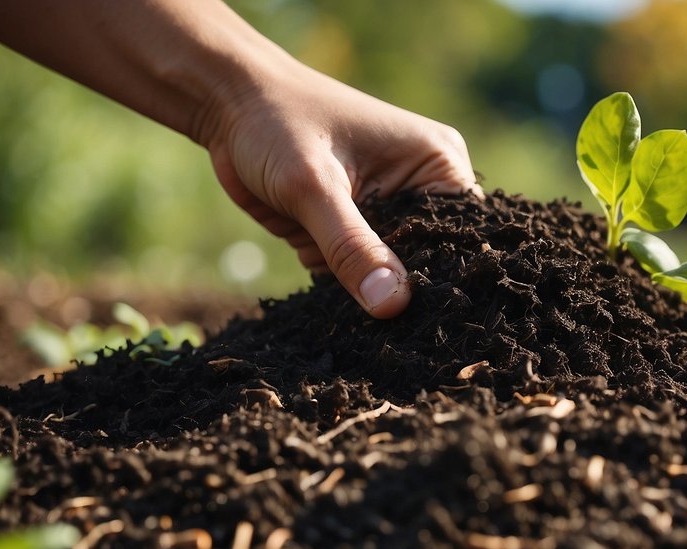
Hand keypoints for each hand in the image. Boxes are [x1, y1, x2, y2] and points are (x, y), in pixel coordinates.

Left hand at [202, 65, 478, 317]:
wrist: (225, 103)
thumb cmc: (275, 123)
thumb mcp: (313, 188)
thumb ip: (352, 248)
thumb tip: (393, 306)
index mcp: (438, 164)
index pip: (461, 239)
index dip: (436, 275)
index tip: (405, 303)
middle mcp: (423, 186)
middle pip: (424, 262)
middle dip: (386, 276)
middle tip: (345, 267)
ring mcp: (389, 207)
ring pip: (385, 273)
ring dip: (348, 271)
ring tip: (312, 234)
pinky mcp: (357, 223)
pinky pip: (356, 269)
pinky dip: (329, 267)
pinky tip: (304, 240)